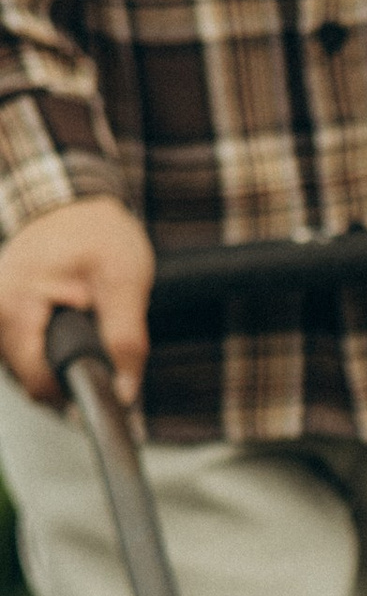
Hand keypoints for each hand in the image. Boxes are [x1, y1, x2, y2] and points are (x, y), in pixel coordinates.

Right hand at [0, 197, 153, 407]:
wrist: (76, 204)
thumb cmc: (99, 233)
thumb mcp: (126, 281)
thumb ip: (125, 339)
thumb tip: (123, 391)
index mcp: (15, 302)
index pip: (38, 380)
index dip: (77, 389)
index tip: (103, 382)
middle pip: (31, 380)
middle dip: (70, 370)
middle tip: (95, 333)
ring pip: (27, 371)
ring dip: (60, 361)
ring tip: (81, 322)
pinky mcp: (1, 317)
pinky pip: (23, 355)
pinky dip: (49, 350)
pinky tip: (65, 327)